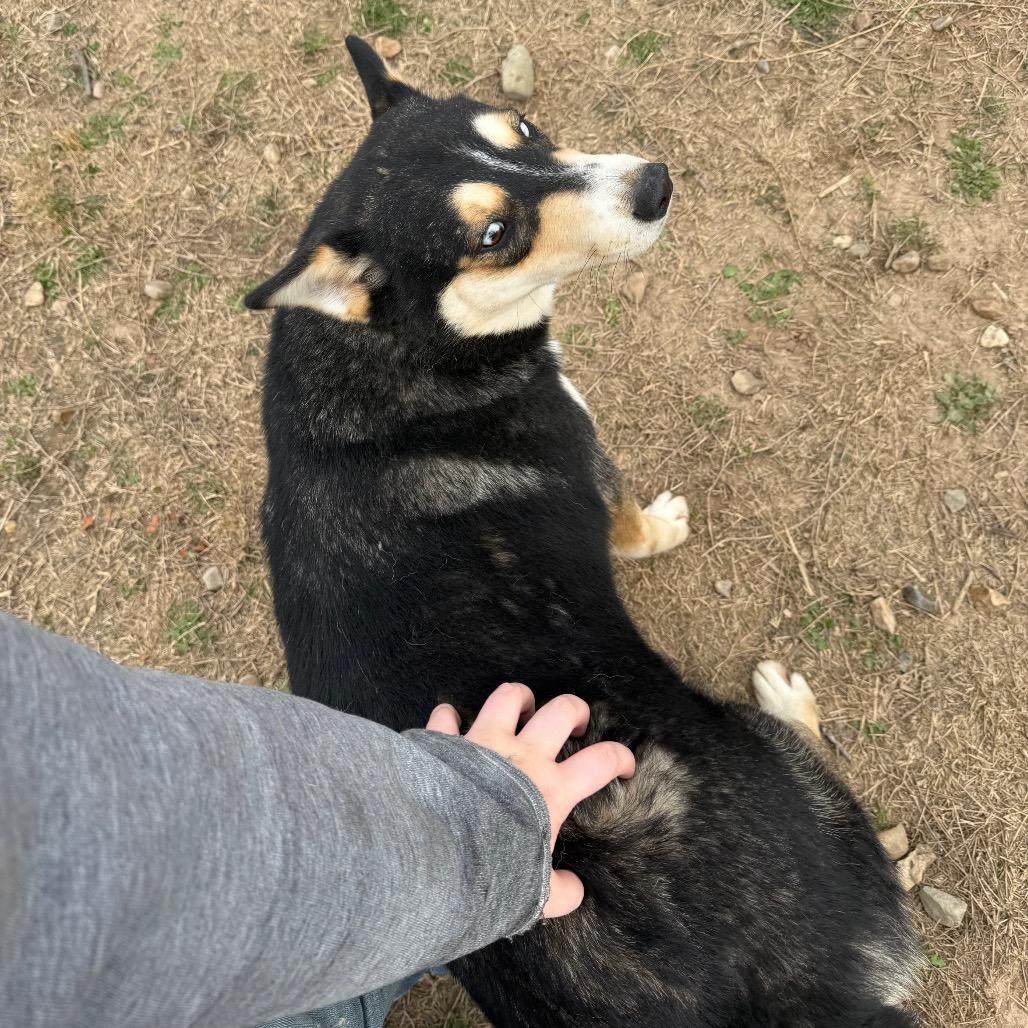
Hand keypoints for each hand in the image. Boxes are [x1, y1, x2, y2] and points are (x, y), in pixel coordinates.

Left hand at [425, 683, 634, 917]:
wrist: (433, 856)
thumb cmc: (489, 873)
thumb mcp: (535, 896)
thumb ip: (561, 892)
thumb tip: (577, 890)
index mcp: (551, 789)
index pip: (601, 762)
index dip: (621, 758)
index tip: (625, 765)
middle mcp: (522, 756)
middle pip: (562, 711)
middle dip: (576, 710)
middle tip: (576, 724)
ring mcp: (482, 742)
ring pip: (509, 697)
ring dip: (520, 698)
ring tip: (522, 708)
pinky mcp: (446, 744)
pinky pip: (445, 717)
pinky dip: (447, 717)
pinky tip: (448, 720)